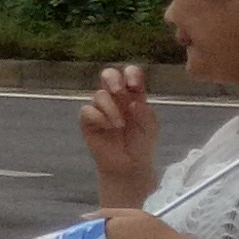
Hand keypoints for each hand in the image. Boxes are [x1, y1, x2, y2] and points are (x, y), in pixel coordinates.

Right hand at [81, 65, 157, 201]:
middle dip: (112, 79)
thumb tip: (132, 102)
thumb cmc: (142, 143)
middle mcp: (115, 98)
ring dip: (110, 109)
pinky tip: (108, 128)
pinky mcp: (88, 121)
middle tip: (119, 91)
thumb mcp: (151, 126)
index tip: (136, 86)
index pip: (130, 74)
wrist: (129, 165)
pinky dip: (99, 117)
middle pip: (108, 74)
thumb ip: (145, 112)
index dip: (131, 74)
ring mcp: (100, 108)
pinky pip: (87, 110)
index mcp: (133, 95)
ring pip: (99, 95)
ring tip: (119, 125)